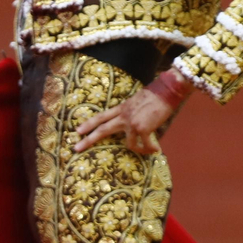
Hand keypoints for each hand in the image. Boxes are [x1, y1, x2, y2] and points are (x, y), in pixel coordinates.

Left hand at [73, 69, 193, 154]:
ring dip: (137, 149)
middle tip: (76, 148)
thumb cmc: (156, 96)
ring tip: (147, 150)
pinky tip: (155, 150)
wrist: (166, 92)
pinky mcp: (142, 128)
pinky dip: (149, 149)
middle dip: (88, 139)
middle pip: (102, 129)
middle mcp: (123, 116)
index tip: (78, 130)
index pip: (101, 116)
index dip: (89, 123)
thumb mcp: (137, 102)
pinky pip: (143, 145)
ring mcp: (132, 123)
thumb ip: (130, 112)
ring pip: (128, 144)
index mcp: (122, 109)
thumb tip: (132, 123)